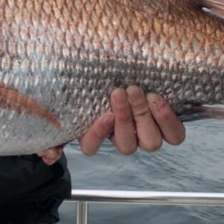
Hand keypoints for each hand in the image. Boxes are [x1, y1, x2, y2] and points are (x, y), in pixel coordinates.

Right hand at [38, 86, 184, 163]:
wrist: (132, 68)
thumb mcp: (76, 94)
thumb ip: (59, 122)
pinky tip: (157, 99)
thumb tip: (48, 155)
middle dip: (124, 119)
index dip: (98, 135)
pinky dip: (167, 120)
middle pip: (126, 145)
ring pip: (150, 143)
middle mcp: (123, 138)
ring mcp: (146, 135)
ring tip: (138, 92)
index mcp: (97, 134)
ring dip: (143, 116)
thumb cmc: (100, 79)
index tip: (103, 114)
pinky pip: (174, 136)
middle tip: (120, 92)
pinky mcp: (168, 128)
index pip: (92, 148)